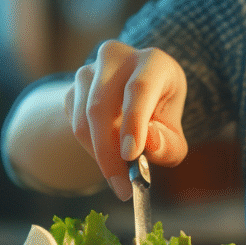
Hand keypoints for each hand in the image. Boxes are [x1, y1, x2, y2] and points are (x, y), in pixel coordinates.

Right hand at [65, 39, 188, 199]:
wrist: (133, 101)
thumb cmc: (159, 116)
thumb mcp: (173, 132)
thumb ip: (168, 144)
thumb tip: (149, 144)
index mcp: (153, 61)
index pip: (140, 88)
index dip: (134, 122)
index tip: (131, 155)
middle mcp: (117, 57)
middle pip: (102, 105)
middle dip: (109, 152)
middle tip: (122, 187)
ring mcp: (89, 70)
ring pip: (83, 119)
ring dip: (99, 155)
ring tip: (119, 177)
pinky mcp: (71, 88)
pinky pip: (74, 125)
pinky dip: (90, 149)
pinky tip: (108, 154)